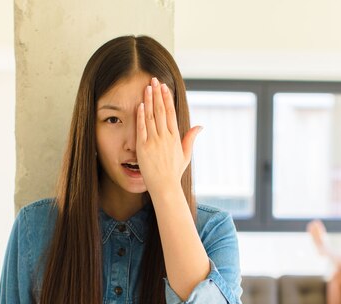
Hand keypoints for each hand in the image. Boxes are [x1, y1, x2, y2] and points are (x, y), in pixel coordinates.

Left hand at [136, 77, 201, 195]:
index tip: (164, 87)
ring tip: (147, 87)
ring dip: (149, 100)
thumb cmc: (174, 172)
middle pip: (161, 111)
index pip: (171, 113)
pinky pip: (142, 128)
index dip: (167, 98)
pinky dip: (141, 116)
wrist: (165, 186)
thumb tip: (200, 126)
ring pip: (151, 116)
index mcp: (175, 137)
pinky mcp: (143, 148)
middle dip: (157, 94)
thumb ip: (190, 138)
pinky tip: (140, 105)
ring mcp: (154, 142)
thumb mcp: (186, 155)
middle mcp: (165, 137)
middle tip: (154, 80)